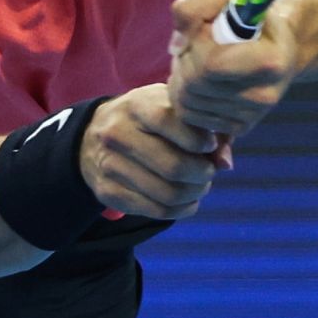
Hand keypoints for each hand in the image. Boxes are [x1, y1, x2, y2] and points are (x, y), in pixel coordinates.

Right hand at [79, 84, 223, 219]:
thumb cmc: (147, 119)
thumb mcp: (172, 109)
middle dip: (203, 174)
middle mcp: (117, 133)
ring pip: (168, 194)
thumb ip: (205, 129)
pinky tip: (187, 199)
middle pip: (173, 166)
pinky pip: (157, 212)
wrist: (93, 135)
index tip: (210, 144)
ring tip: (199, 184)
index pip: (169, 122)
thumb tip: (225, 163)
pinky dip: (182, 209)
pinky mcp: (108, 192)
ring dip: (195, 194)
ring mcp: (109, 165)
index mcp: (136, 105)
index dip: (199, 139)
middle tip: (208, 171)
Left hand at [167, 0, 298, 137]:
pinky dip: (184, 94)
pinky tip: (199, 78)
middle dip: (185, 58)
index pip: (211, 64)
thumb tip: (177, 45)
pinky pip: (189, 116)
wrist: (273, 44)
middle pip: (195, 83)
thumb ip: (193, 7)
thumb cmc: (244, 13)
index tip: (204, 28)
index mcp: (270, 62)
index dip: (195, 43)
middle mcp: (265, 96)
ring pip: (187, 101)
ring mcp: (251, 116)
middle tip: (196, 43)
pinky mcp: (237, 128)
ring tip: (199, 58)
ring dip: (181, 75)